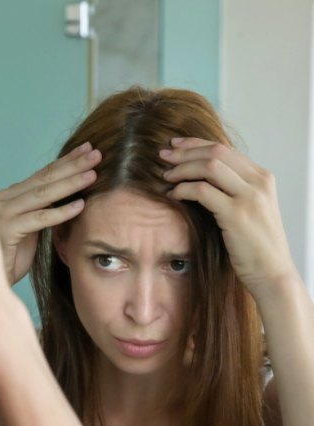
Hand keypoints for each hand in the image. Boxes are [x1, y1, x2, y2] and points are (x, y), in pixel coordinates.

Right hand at [0, 143, 99, 283]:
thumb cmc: (8, 259)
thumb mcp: (29, 229)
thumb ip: (41, 211)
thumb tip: (67, 197)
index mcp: (10, 196)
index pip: (42, 174)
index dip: (66, 161)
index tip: (88, 150)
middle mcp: (5, 199)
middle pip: (44, 178)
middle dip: (72, 165)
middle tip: (97, 154)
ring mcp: (3, 213)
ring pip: (42, 194)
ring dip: (70, 183)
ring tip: (93, 174)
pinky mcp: (6, 230)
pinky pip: (39, 219)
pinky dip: (60, 212)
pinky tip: (79, 205)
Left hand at [162, 137, 296, 295]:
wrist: (272, 272)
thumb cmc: (255, 244)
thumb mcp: (249, 208)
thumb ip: (232, 189)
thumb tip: (200, 175)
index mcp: (262, 177)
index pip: (225, 149)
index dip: (196, 144)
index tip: (175, 145)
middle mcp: (259, 181)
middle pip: (216, 152)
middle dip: (185, 152)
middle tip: (163, 156)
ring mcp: (249, 196)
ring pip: (209, 167)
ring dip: (182, 169)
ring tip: (166, 176)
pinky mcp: (236, 214)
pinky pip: (202, 191)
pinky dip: (183, 189)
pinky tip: (173, 195)